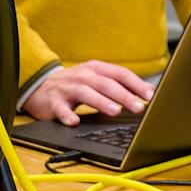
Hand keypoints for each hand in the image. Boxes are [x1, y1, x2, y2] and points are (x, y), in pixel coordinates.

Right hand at [24, 60, 152, 125]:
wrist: (41, 87)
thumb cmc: (76, 84)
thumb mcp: (97, 79)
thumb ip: (119, 84)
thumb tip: (147, 92)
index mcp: (96, 69)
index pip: (120, 74)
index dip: (135, 84)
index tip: (149, 96)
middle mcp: (83, 76)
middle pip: (106, 84)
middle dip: (123, 95)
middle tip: (138, 107)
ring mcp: (68, 88)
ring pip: (86, 93)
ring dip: (101, 102)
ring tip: (114, 111)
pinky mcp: (54, 101)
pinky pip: (60, 109)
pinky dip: (67, 115)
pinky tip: (74, 122)